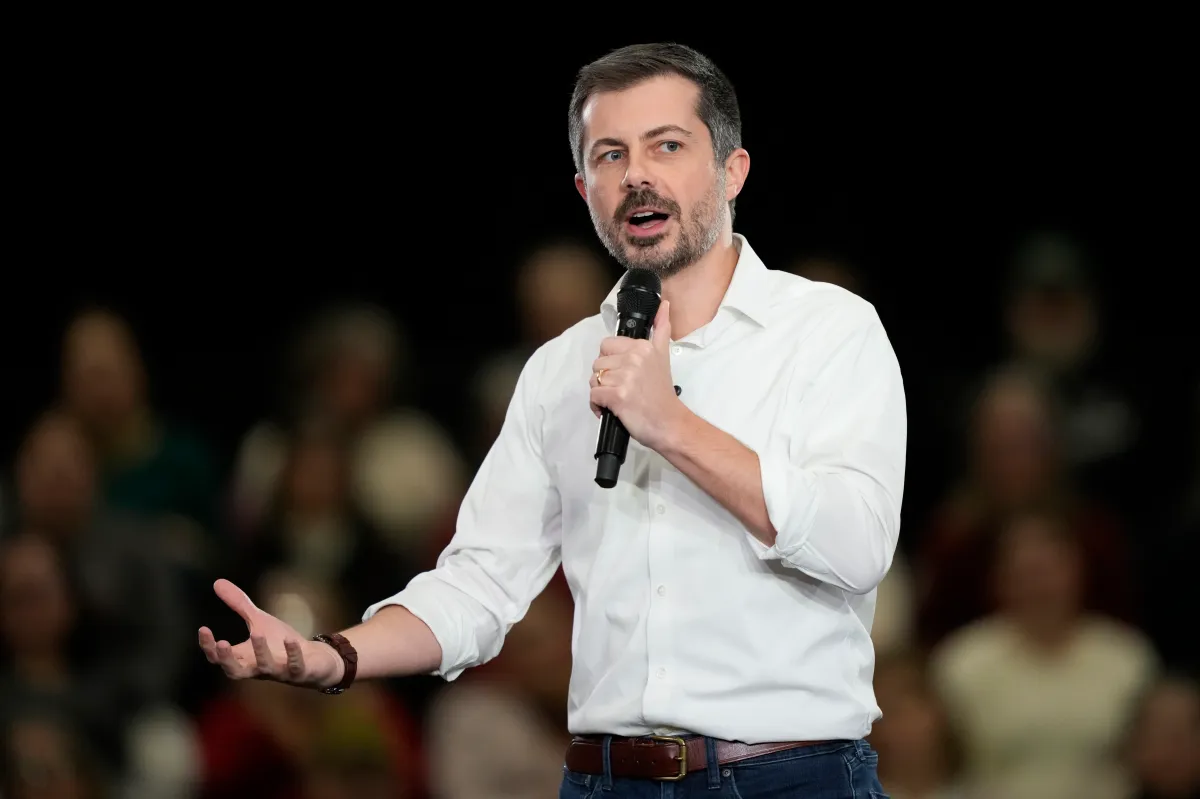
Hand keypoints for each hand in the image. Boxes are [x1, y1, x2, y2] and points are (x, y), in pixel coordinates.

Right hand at [198, 579, 341, 688]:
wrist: (312, 660)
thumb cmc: (279, 642)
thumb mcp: (258, 620)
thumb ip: (239, 605)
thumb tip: (217, 582)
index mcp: (244, 658)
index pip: (219, 658)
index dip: (208, 647)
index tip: (203, 628)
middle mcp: (257, 668)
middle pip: (235, 672)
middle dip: (227, 659)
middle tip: (221, 643)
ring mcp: (278, 671)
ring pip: (265, 668)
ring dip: (260, 652)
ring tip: (257, 633)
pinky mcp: (298, 672)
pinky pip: (294, 667)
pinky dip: (293, 655)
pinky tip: (290, 640)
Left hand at [590, 299, 687, 451]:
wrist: (669, 423)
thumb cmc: (662, 394)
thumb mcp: (664, 356)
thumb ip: (662, 329)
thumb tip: (664, 304)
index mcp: (642, 346)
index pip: (607, 346)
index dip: (612, 362)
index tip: (624, 374)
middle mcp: (634, 358)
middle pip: (598, 363)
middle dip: (605, 378)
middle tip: (622, 388)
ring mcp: (625, 377)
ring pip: (594, 380)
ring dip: (601, 393)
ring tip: (617, 400)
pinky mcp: (618, 395)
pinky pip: (593, 396)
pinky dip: (598, 406)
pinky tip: (611, 410)